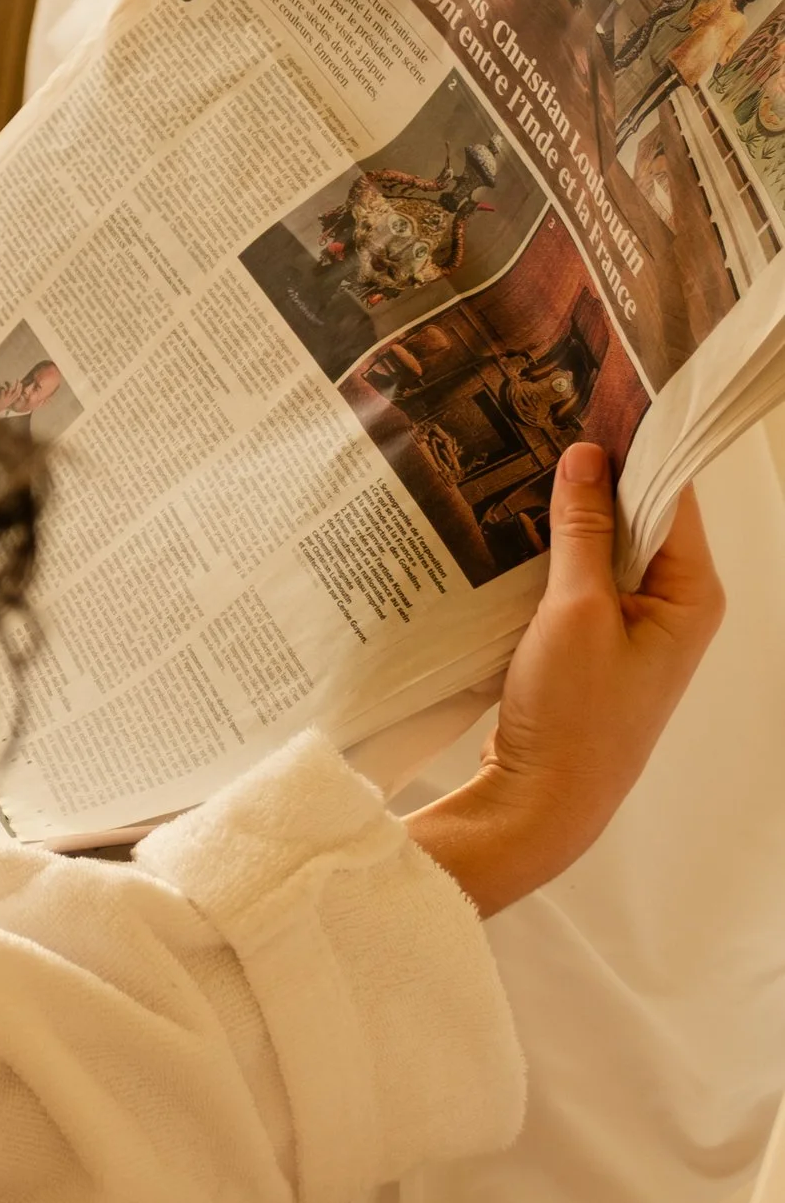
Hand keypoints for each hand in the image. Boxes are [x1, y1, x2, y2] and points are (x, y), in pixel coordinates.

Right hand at [407, 448, 723, 915]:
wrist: (543, 801)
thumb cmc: (575, 718)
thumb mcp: (575, 611)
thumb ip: (581, 530)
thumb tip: (586, 456)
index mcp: (692, 595)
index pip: (672, 497)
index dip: (633, 448)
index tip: (590, 400)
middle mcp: (672, 605)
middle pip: (638, 517)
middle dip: (592, 477)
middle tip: (540, 426)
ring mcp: (633, 624)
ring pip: (603, 545)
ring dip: (565, 515)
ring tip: (519, 467)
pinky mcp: (594, 640)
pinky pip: (579, 576)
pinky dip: (550, 552)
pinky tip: (511, 527)